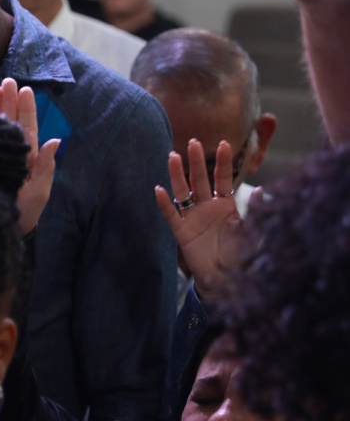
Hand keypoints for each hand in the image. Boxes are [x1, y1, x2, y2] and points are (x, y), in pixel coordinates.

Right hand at [0, 78, 59, 235]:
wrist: (1, 229)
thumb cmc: (23, 212)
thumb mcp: (39, 191)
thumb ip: (46, 166)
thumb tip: (56, 140)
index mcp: (27, 157)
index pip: (27, 128)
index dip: (26, 109)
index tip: (25, 89)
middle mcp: (11, 153)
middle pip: (11, 122)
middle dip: (9, 101)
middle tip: (7, 81)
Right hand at [154, 139, 248, 301]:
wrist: (226, 278)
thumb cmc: (241, 255)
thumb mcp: (253, 231)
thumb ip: (255, 211)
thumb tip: (262, 189)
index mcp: (226, 205)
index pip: (223, 179)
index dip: (223, 162)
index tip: (224, 143)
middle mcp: (207, 208)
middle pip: (200, 180)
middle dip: (196, 161)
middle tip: (193, 142)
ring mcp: (193, 218)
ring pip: (183, 192)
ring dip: (177, 175)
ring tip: (172, 157)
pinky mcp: (181, 232)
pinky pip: (171, 215)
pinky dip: (164, 204)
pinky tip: (158, 190)